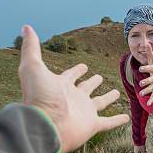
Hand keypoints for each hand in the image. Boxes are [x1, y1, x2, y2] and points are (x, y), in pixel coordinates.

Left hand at [18, 25, 129, 152]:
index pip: (71, 75)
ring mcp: (83, 112)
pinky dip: (117, 120)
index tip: (84, 65)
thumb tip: (26, 26)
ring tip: (116, 93)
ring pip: (99, 103)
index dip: (77, 70)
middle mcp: (73, 99)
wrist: (44, 126)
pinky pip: (108, 122)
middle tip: (100, 77)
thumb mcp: (33, 67)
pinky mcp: (92, 125)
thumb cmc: (39, 97)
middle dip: (92, 82)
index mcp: (61, 86)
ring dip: (108, 99)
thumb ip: (31, 48)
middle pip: (85, 89)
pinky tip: (126, 118)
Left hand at [138, 43, 152, 105]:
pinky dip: (152, 99)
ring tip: (141, 93)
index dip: (146, 68)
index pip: (151, 68)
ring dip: (147, 91)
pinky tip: (148, 104)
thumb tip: (146, 42)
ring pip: (152, 88)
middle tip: (141, 83)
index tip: (140, 69)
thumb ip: (150, 52)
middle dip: (147, 81)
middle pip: (152, 79)